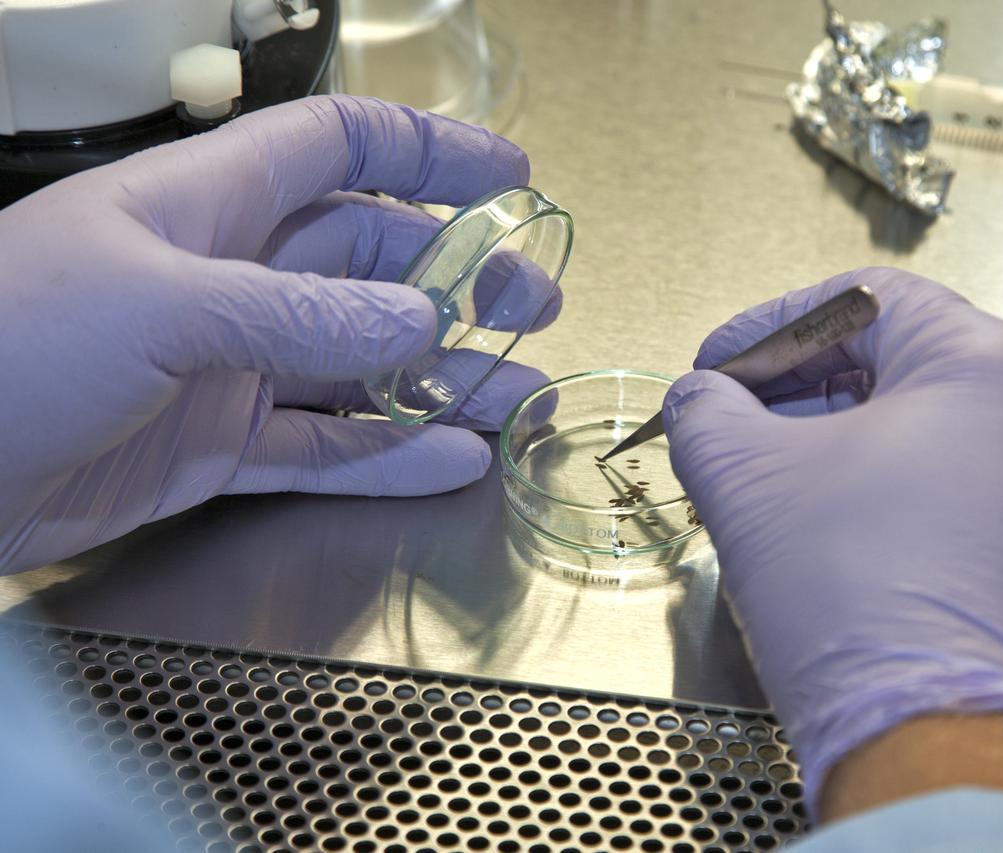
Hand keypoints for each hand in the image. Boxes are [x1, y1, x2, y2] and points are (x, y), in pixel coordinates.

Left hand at [0, 96, 548, 573]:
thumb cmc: (4, 346)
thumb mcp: (155, 306)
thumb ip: (296, 316)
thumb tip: (417, 323)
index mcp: (208, 206)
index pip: (338, 149)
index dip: (428, 152)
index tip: (510, 176)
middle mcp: (230, 279)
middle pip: (373, 263)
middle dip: (460, 279)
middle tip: (532, 306)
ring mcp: (230, 368)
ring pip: (364, 365)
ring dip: (444, 379)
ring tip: (519, 393)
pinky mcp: (221, 448)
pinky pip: (328, 448)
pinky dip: (393, 455)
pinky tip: (452, 459)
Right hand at [663, 268, 1002, 816]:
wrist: (945, 749)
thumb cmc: (866, 607)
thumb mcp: (748, 482)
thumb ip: (706, 413)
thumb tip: (701, 403)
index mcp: (991, 367)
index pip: (867, 299)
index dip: (772, 325)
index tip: (720, 364)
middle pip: (904, 362)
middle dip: (803, 391)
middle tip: (739, 423)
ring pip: (935, 432)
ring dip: (844, 445)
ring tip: (776, 486)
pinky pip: (966, 493)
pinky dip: (892, 495)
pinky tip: (834, 536)